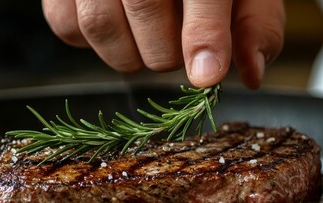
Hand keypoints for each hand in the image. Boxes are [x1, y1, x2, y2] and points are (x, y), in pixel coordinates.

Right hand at [41, 0, 284, 88]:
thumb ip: (255, 25)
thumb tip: (251, 73)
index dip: (204, 33)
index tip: (207, 75)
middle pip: (144, 7)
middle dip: (166, 51)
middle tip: (178, 52)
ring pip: (99, 24)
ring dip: (129, 56)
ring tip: (148, 41)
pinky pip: (67, 27)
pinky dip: (94, 45)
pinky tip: (118, 29)